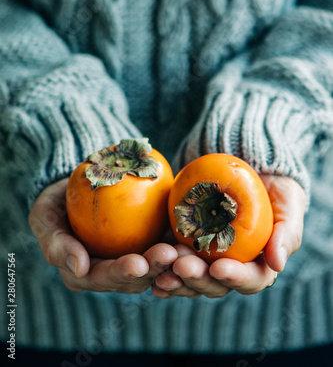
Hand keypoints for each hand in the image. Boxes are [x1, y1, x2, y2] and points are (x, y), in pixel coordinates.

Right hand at [28, 178, 177, 292]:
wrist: (79, 185)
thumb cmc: (56, 203)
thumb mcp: (45, 217)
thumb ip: (56, 244)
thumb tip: (79, 268)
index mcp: (87, 275)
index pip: (105, 278)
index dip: (122, 274)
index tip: (137, 264)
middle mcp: (113, 273)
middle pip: (137, 276)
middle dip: (154, 268)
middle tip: (168, 254)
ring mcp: (136, 258)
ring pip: (159, 266)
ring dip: (174, 261)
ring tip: (186, 250)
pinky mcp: (153, 242)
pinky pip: (171, 245)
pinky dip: (183, 244)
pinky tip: (194, 236)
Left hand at [152, 175, 306, 297]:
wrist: (251, 167)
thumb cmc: (277, 188)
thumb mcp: (289, 203)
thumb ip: (286, 234)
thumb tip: (277, 264)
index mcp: (259, 265)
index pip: (250, 279)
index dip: (235, 277)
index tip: (220, 267)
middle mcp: (230, 267)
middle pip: (214, 284)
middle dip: (198, 278)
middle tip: (182, 265)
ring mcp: (206, 257)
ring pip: (190, 277)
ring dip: (175, 277)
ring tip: (162, 269)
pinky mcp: (186, 243)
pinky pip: (171, 259)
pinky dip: (159, 265)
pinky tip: (147, 265)